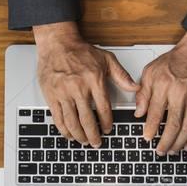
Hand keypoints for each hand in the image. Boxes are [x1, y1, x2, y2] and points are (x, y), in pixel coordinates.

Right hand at [34, 22, 138, 147]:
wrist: (57, 43)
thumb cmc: (80, 51)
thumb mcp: (106, 59)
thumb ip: (121, 75)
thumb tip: (135, 87)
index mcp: (94, 80)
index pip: (103, 109)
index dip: (107, 123)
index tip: (108, 129)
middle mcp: (78, 88)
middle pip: (87, 120)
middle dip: (93, 135)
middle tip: (97, 142)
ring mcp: (63, 93)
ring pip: (72, 122)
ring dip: (79, 135)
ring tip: (84, 141)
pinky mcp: (51, 96)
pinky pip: (58, 118)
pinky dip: (64, 130)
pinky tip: (69, 134)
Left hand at [135, 31, 186, 154]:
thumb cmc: (175, 61)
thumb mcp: (151, 72)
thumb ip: (143, 93)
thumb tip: (139, 113)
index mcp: (165, 86)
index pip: (156, 113)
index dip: (150, 129)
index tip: (147, 138)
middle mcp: (182, 93)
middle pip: (173, 125)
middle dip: (165, 142)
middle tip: (159, 150)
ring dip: (179, 143)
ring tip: (171, 151)